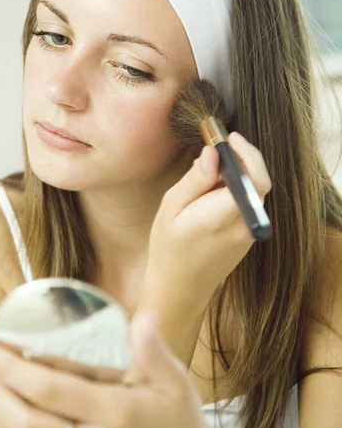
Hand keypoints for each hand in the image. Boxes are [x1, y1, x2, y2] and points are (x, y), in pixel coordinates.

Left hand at [0, 311, 230, 427]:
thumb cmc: (179, 418)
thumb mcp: (176, 381)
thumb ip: (155, 351)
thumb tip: (144, 317)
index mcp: (118, 413)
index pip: (55, 391)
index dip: (16, 370)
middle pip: (32, 422)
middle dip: (0, 388)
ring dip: (6, 411)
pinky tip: (18, 405)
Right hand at [145, 132, 271, 307]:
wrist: (179, 289)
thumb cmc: (169, 249)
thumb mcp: (171, 208)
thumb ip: (196, 180)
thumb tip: (212, 154)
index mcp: (222, 217)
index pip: (254, 178)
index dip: (247, 153)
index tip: (229, 138)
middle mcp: (243, 226)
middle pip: (257, 182)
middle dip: (241, 159)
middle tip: (218, 148)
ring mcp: (248, 234)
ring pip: (253, 192)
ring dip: (237, 175)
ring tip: (208, 174)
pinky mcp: (247, 238)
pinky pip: (248, 205)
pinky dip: (235, 190)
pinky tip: (213, 192)